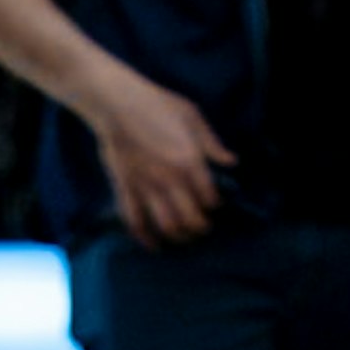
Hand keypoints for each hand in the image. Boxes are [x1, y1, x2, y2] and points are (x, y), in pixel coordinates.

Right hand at [86, 58, 233, 244]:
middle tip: (203, 229)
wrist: (118, 104)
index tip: (215, 206)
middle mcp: (170, 180)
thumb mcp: (193, 116)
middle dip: (200, 228)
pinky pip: (135, 221)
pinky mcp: (126, 189)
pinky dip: (144, 237)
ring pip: (166, 225)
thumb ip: (212, 143)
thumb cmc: (158, 105)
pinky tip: (153, 245)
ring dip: (177, 237)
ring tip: (183, 237)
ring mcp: (146, 187)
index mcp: (190, 161)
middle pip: (190, 218)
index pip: (209, 197)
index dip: (215, 206)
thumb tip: (231, 162)